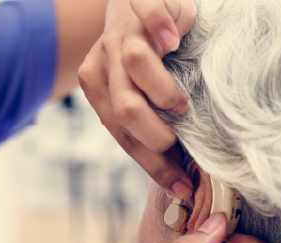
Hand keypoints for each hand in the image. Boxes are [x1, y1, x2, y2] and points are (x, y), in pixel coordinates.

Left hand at [79, 0, 195, 198]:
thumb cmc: (148, 62)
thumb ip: (148, 127)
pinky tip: (176, 39)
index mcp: (99, 88)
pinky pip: (146, 10)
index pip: (122, 135)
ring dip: (163, 92)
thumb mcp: (140, 97)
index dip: (153, 164)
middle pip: (124, 108)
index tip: (181, 185)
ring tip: (181, 103)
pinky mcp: (138, 2)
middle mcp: (104, 60)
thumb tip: (179, 181)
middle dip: (155, 137)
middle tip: (177, 142)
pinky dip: (160, 25)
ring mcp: (120, 30)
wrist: (135, 7)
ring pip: (134, 63)